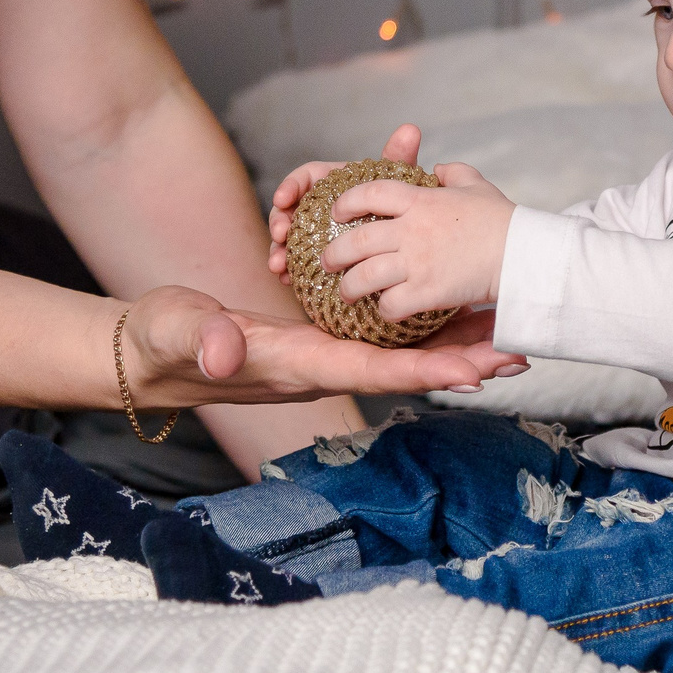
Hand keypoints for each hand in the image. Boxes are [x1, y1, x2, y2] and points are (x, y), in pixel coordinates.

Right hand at [119, 281, 522, 405]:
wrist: (152, 354)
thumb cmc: (163, 343)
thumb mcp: (178, 333)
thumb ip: (202, 340)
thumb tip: (227, 349)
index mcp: (299, 365)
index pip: (374, 372)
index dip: (428, 372)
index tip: (479, 370)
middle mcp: (324, 364)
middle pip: (405, 366)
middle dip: (461, 360)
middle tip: (520, 350)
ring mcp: (326, 350)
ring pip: (401, 346)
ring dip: (451, 340)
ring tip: (507, 330)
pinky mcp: (322, 334)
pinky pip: (380, 325)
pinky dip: (418, 312)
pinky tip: (450, 300)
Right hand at [265, 122, 425, 274]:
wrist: (401, 237)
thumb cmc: (396, 203)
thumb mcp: (397, 181)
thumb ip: (399, 157)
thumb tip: (411, 130)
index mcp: (331, 183)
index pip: (305, 178)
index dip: (290, 185)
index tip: (283, 198)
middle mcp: (317, 207)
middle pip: (288, 209)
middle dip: (277, 220)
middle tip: (280, 233)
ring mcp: (313, 233)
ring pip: (287, 239)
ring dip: (277, 250)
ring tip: (278, 264)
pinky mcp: (315, 256)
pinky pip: (296, 262)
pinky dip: (287, 269)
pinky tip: (286, 278)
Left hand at [324, 160, 515, 321]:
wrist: (525, 254)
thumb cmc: (504, 221)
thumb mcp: (477, 186)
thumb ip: (454, 174)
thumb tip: (438, 169)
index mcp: (421, 201)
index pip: (370, 193)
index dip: (346, 201)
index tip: (337, 212)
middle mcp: (412, 230)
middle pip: (356, 240)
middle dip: (334, 253)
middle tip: (327, 262)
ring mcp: (418, 262)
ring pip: (364, 276)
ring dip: (350, 287)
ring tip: (346, 293)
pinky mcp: (428, 292)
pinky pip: (390, 304)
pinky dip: (384, 310)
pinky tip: (386, 311)